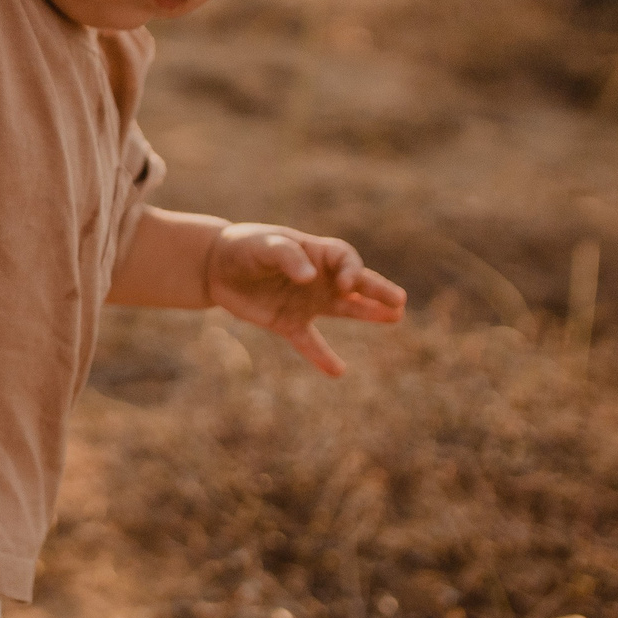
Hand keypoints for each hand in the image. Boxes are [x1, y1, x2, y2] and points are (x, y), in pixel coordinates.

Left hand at [207, 224, 405, 376]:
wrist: (217, 267)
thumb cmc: (244, 247)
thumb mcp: (264, 245)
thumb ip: (287, 257)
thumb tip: (310, 279)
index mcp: (315, 254)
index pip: (345, 260)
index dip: (351, 271)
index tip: (345, 284)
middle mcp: (319, 279)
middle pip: (356, 285)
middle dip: (378, 292)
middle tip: (400, 302)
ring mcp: (307, 302)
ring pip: (344, 310)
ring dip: (367, 314)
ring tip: (394, 317)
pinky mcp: (289, 323)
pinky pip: (310, 342)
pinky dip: (322, 357)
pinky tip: (338, 372)